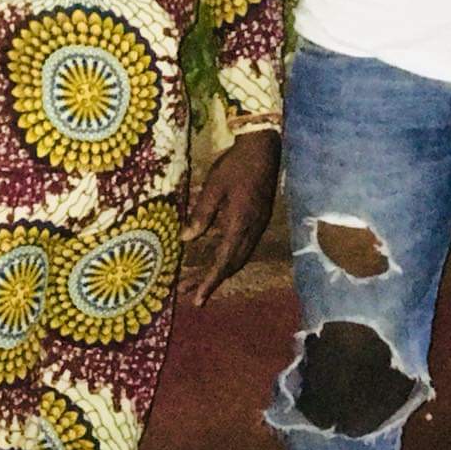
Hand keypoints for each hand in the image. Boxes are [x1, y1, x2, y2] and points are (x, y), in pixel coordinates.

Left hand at [180, 128, 280, 306]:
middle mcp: (251, 231)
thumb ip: (201, 214)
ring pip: (238, 258)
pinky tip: (216, 257)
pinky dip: (228, 258)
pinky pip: (243, 247)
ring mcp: (257, 226)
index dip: (208, 282)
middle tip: (189, 294)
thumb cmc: (236, 165)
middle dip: (210, 281)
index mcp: (239, 225)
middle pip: (231, 266)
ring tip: (198, 281)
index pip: (222, 263)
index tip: (197, 300)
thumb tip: (185, 239)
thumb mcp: (213, 187)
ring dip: (219, 271)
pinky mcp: (258, 220)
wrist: (264, 149)